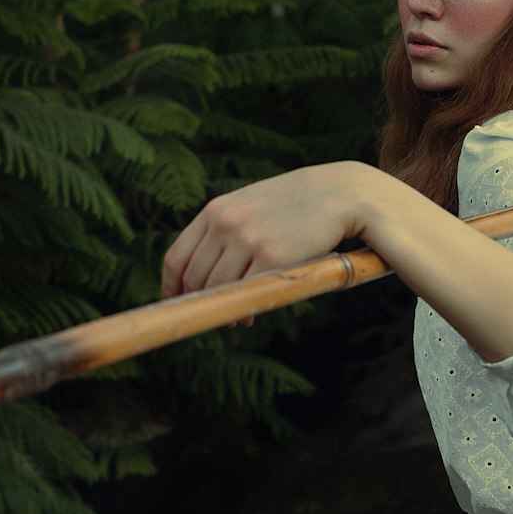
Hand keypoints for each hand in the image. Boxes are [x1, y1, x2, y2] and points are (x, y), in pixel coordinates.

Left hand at [161, 160, 372, 297]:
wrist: (340, 194)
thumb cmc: (297, 207)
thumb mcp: (251, 208)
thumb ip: (227, 231)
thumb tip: (207, 275)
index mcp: (215, 211)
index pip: (177, 257)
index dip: (172, 288)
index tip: (178, 304)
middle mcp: (225, 223)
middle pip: (194, 279)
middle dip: (201, 304)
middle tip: (214, 316)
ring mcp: (246, 239)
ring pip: (217, 289)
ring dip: (223, 311)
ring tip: (236, 320)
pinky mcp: (271, 255)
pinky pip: (246, 292)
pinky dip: (243, 311)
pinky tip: (249, 317)